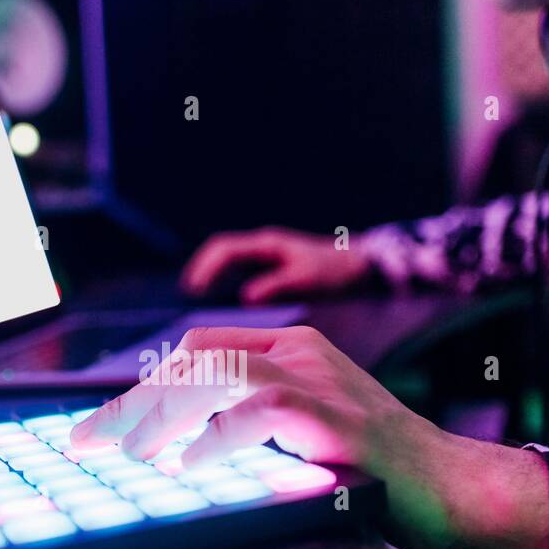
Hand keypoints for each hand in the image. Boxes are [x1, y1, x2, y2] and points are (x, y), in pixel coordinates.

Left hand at [70, 325, 548, 548]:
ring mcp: (322, 384)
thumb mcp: (305, 438)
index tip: (104, 422)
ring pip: (218, 375)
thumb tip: (175, 450)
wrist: (455, 488)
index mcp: (294, 350)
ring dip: (160, 415)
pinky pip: (259, 414)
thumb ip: (252, 428)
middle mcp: (303, 355)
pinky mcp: (338, 423)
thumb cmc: (377, 473)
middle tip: (88, 440)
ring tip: (127, 453)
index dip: (146, 382)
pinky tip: (187, 466)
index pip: (201, 348)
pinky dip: (214, 440)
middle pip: (196, 357)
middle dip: (134, 399)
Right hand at [181, 226, 370, 303]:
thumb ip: (277, 285)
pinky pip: (242, 272)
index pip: (226, 249)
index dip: (207, 267)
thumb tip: (246, 297)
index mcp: (269, 245)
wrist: (360, 267)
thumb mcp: (307, 279)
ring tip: (197, 296)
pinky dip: (227, 283)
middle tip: (187, 294)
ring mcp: (268, 258)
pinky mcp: (273, 270)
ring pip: (230, 262)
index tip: (194, 288)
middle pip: (222, 252)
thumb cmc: (336, 271)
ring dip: (212, 275)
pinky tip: (223, 302)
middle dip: (202, 269)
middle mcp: (264, 248)